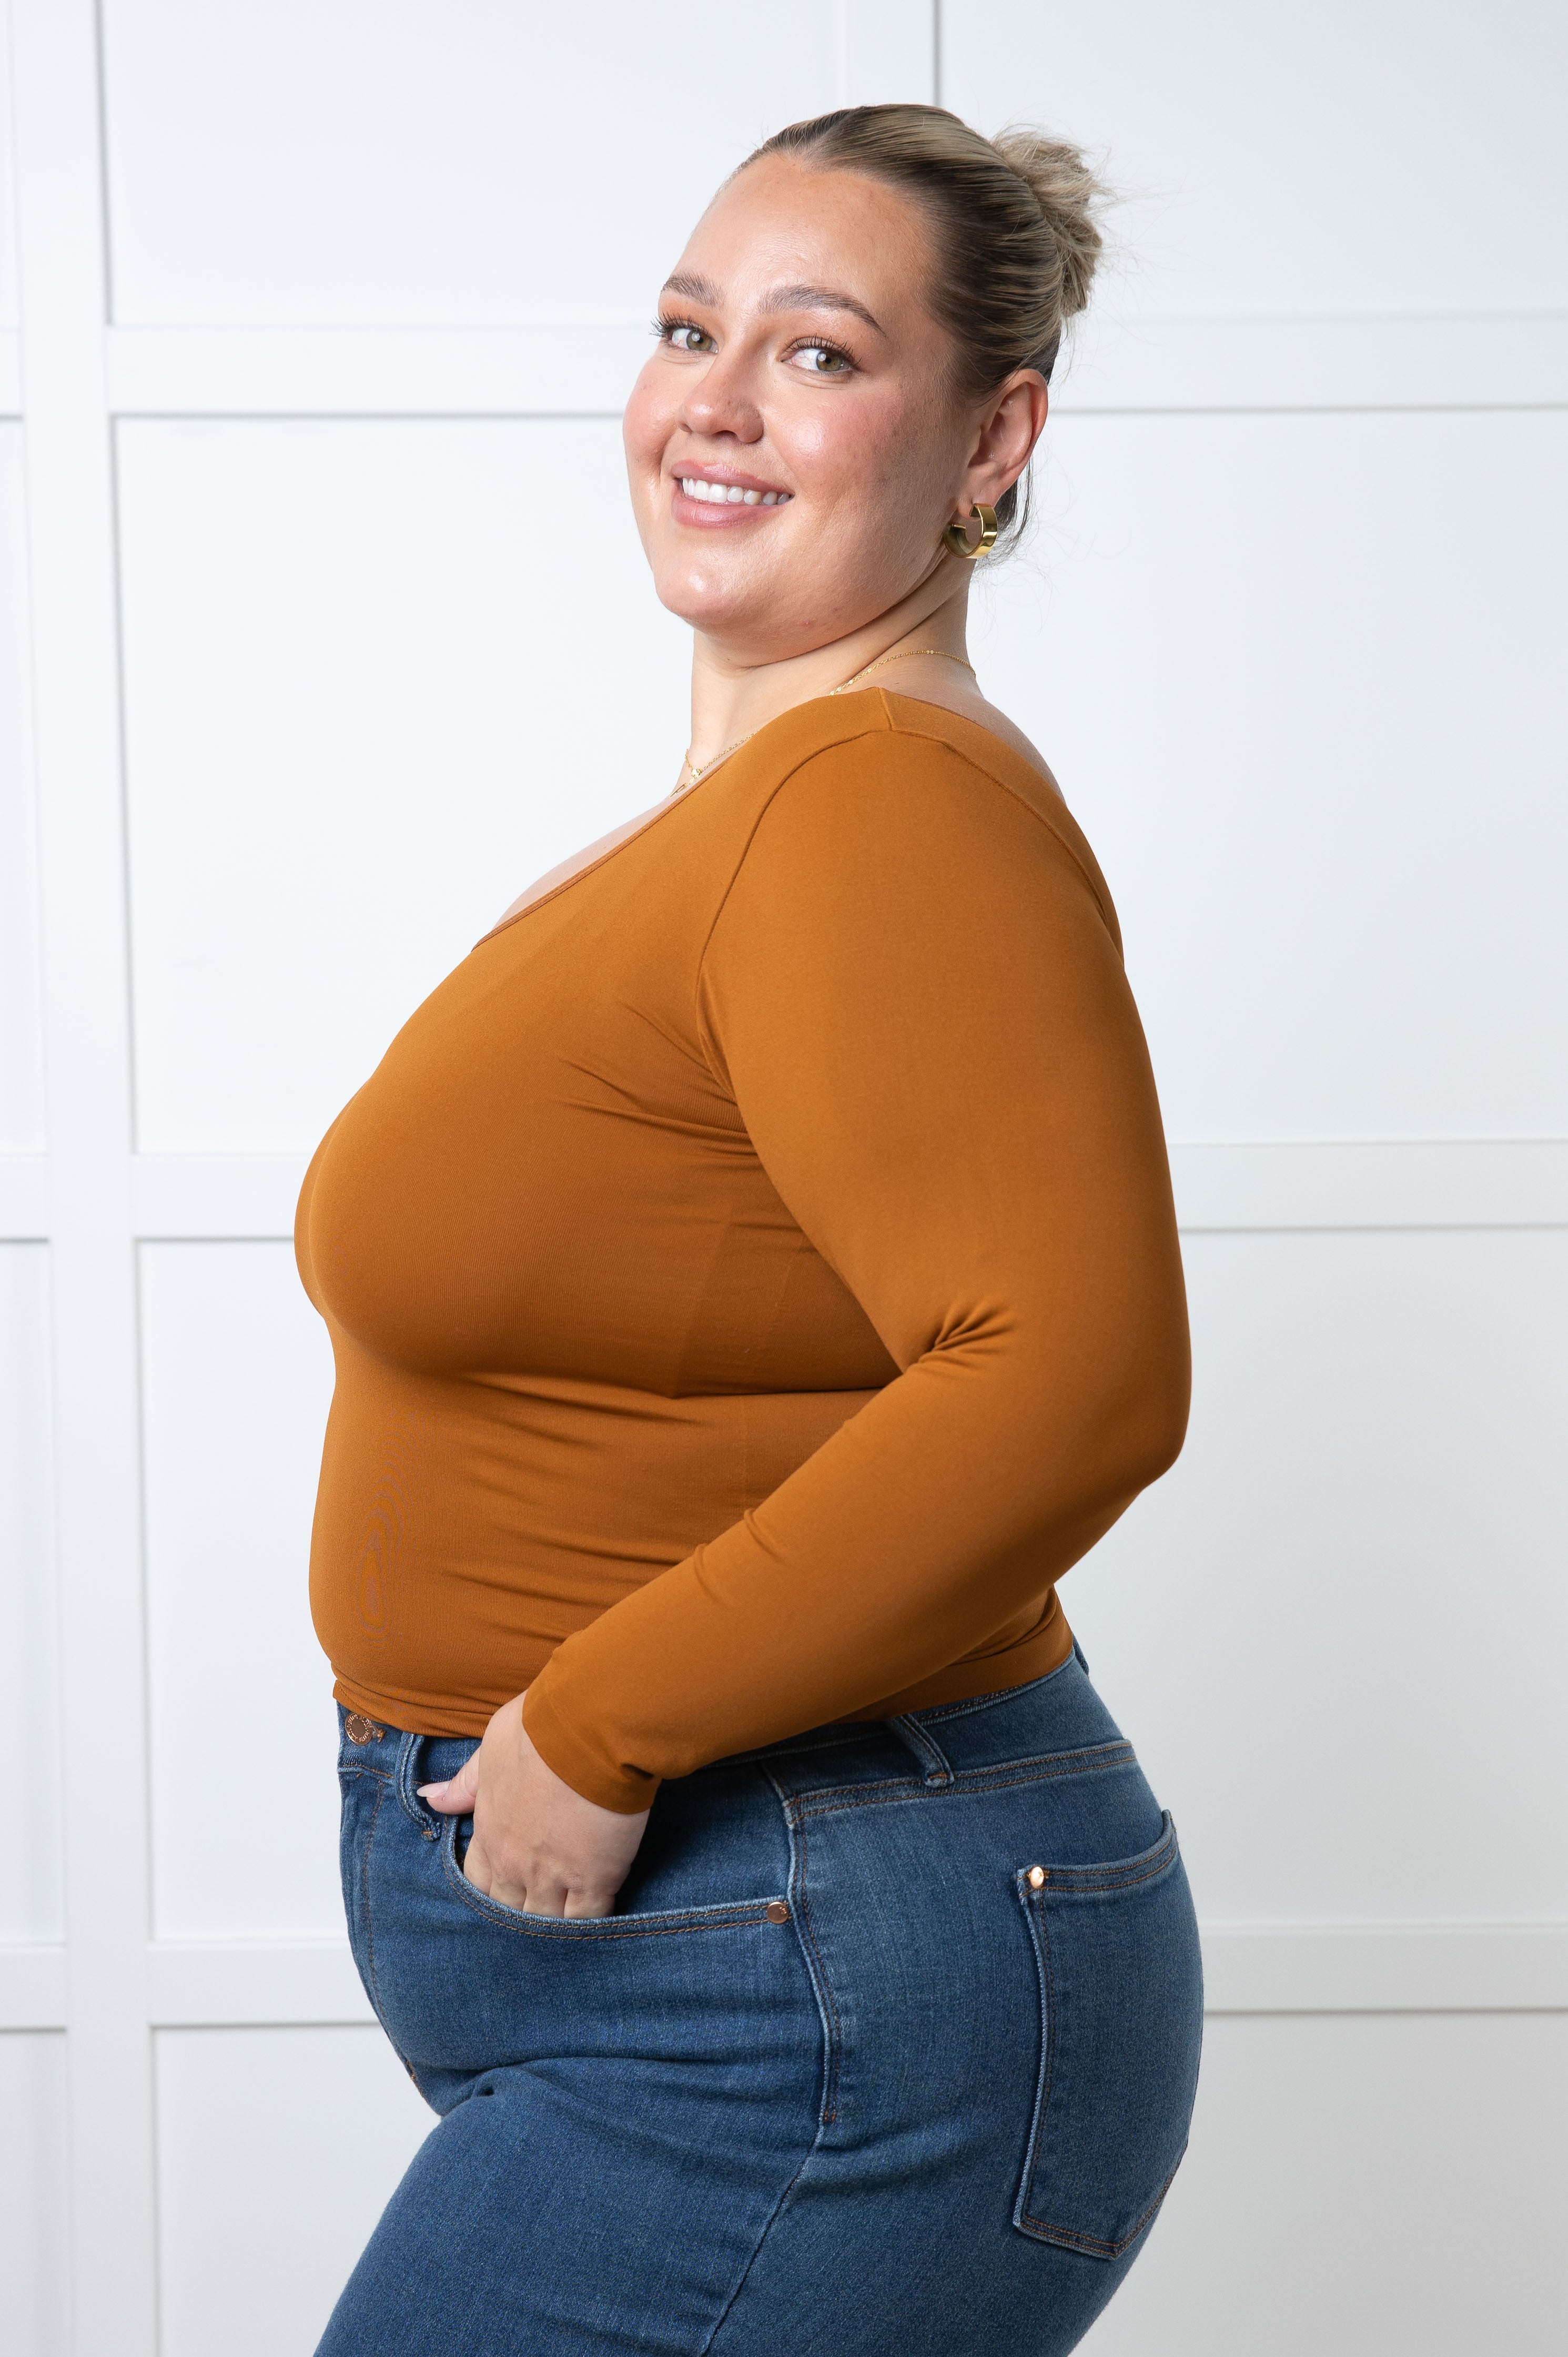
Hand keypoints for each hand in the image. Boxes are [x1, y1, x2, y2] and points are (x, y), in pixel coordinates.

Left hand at [417, 1690, 648, 1918]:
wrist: (587, 1731)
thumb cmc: (539, 1731)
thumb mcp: (491, 1750)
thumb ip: (465, 1783)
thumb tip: (429, 1797)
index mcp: (489, 1833)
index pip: (477, 1882)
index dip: (490, 1890)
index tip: (505, 1886)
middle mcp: (514, 1863)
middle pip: (508, 1910)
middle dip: (518, 1913)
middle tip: (534, 1912)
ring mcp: (553, 1876)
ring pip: (544, 1922)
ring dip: (550, 1926)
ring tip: (562, 1930)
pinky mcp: (595, 1880)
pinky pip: (587, 1920)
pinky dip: (589, 1925)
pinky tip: (595, 1920)